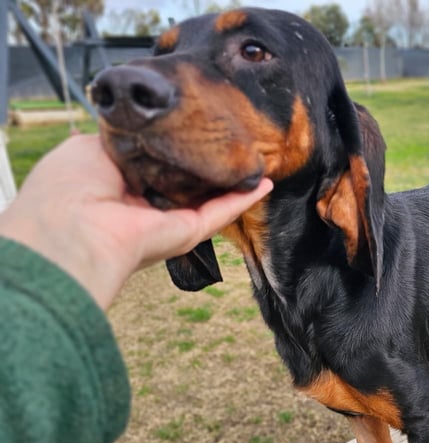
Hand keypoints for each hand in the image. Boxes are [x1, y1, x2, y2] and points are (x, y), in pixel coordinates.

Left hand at [0, 134, 272, 308]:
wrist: (71, 228)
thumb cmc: (67, 186)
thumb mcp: (90, 145)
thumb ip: (123, 136)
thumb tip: (151, 129)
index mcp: (115, 187)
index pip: (150, 165)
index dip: (170, 145)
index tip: (191, 125)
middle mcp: (143, 208)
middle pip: (183, 183)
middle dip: (205, 164)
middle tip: (230, 139)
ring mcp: (167, 223)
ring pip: (207, 199)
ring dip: (231, 182)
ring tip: (255, 159)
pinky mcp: (186, 233)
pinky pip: (220, 213)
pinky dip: (243, 199)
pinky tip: (264, 183)